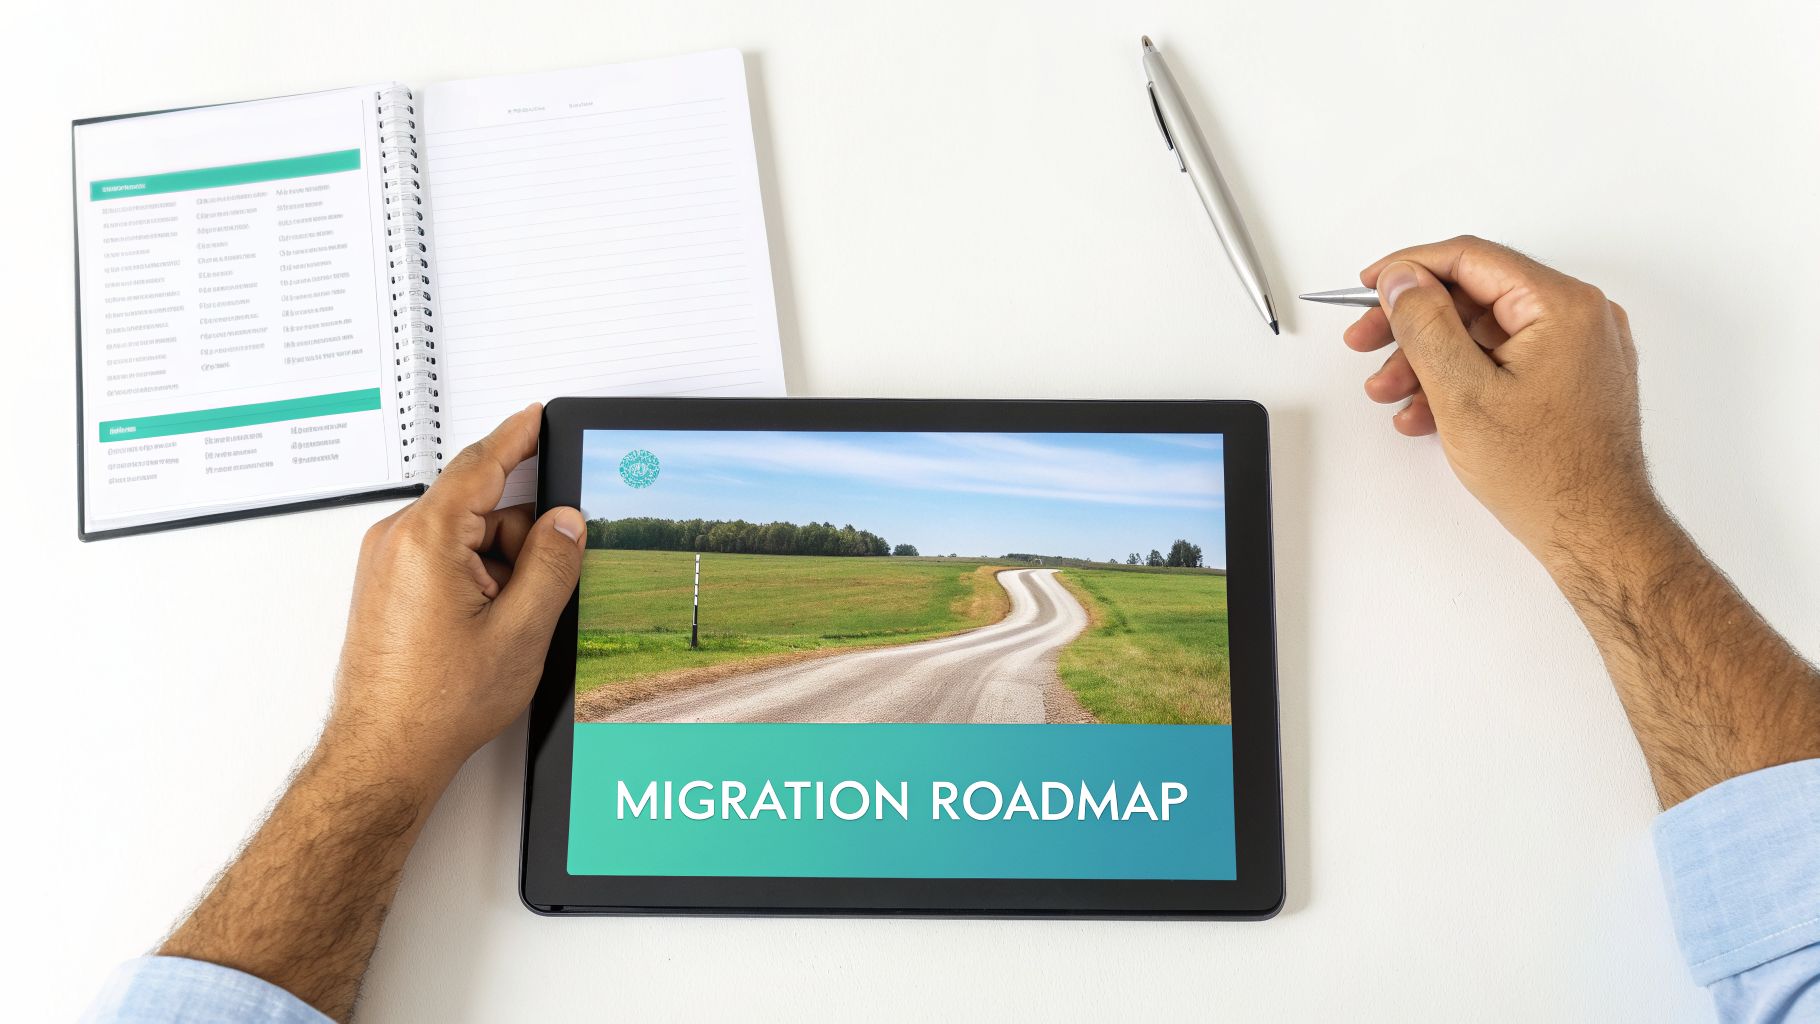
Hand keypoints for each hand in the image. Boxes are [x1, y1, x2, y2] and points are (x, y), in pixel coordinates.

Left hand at [326, 403, 585, 784]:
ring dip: (497, 568)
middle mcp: (397, 541)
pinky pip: (443, 560)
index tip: (539, 418)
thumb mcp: (521, 630)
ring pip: (465, 537)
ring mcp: (387, 564)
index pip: (482, 464)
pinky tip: (482, 628)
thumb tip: (565, 523)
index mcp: (427, 538)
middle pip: (481, 507)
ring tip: (501, 628)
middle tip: (535, 594)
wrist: (384, 752)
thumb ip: (551, 565)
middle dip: (520, 540)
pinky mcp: (387, 587)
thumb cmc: (436, 703)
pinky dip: (473, 581)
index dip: (519, 438)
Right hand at [1343, 235, 1665, 565]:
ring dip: (1428, 357)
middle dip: (1412, 324)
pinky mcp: (1570, 375)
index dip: (1409, 268)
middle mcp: (1579, 315)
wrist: (1594, 532)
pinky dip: (1461, 377)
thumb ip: (1425, 324)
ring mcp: (1578, 346)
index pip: (1470, 258)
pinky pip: (1503, 358)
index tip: (1369, 287)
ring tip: (1388, 392)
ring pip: (1483, 331)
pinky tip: (1425, 410)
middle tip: (1364, 341)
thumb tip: (1402, 280)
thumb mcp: (1462, 393)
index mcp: (1562, 305)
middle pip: (1474, 295)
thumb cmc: (1545, 474)